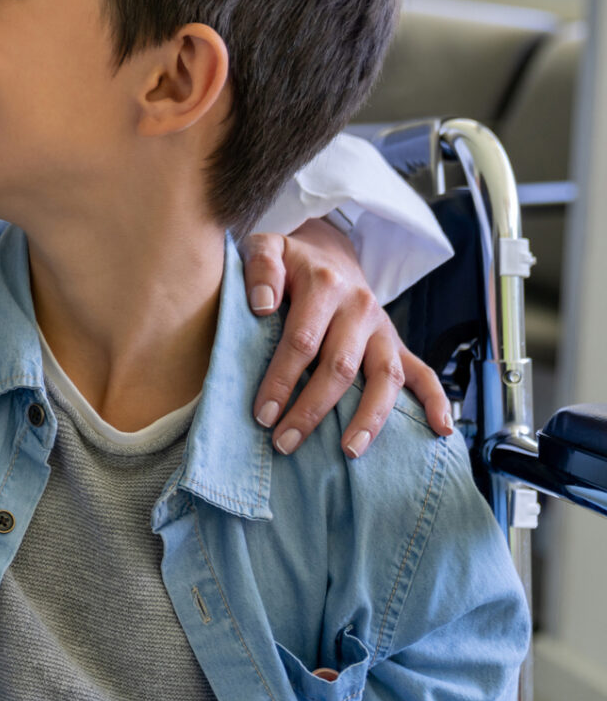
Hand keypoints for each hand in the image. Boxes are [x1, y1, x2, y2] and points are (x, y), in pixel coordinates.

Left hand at [244, 217, 452, 459]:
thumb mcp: (265, 248)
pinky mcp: (396, 343)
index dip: (281, 380)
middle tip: (284, 443)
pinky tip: (441, 430)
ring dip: (368, 418)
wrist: (328, 251)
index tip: (262, 414)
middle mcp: (359, 307)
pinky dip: (436, 401)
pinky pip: (423, 373)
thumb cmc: (289, 260)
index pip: (302, 341)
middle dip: (311, 409)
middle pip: (339, 366)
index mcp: (325, 285)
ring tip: (349, 452)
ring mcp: (382, 328)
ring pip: (384, 377)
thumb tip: (262, 305)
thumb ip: (260, 269)